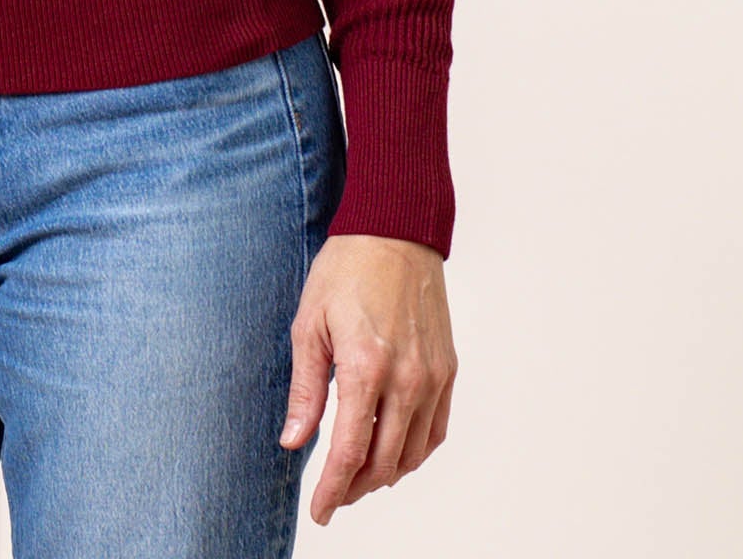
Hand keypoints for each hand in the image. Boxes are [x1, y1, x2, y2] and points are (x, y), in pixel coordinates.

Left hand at [279, 232, 455, 523]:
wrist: (395, 232)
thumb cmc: (345, 270)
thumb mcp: (310, 324)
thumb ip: (305, 389)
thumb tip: (295, 442)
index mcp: (366, 368)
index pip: (350, 452)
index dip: (332, 490)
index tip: (319, 511)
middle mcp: (406, 380)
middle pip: (383, 463)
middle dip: (355, 488)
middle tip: (332, 494)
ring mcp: (432, 377)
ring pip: (412, 454)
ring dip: (384, 474)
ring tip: (356, 476)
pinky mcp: (447, 370)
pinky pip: (435, 431)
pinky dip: (413, 452)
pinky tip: (392, 451)